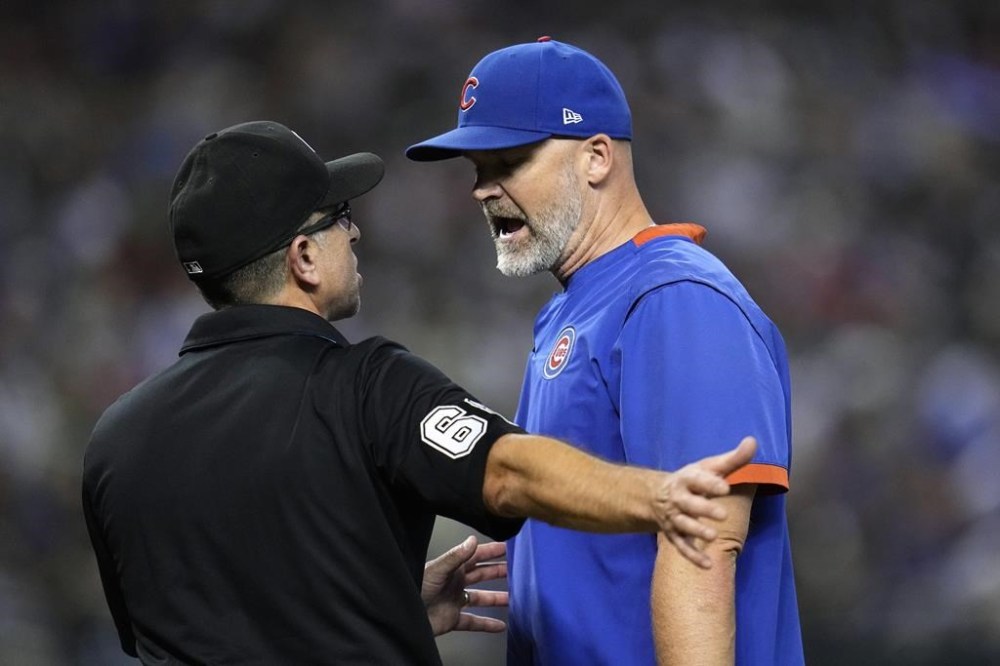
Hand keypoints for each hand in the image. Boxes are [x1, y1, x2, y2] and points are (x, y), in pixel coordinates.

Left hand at [422, 535, 508, 635]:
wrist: (404, 614)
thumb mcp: (437, 569)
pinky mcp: (453, 618)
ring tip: (514, 597)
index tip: (507, 547)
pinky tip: (500, 626)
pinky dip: (487, 624)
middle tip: (515, 569)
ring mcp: (455, 600)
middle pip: (481, 575)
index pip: (476, 556)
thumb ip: (456, 556)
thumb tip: (472, 540)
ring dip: (496, 597)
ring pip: (481, 597)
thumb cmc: (415, 587)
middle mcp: (455, 582)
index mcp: (452, 567)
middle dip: (498, 571)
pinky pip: (474, 621)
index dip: (491, 551)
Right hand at [655, 436, 756, 568]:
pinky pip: (682, 547)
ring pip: (684, 525)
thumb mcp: (709, 466)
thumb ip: (733, 459)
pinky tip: (708, 565)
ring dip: (697, 531)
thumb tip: (753, 441)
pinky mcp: (674, 534)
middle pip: (689, 505)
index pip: (698, 481)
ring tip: (713, 536)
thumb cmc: (692, 480)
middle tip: (722, 514)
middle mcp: (678, 499)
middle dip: (704, 509)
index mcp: (687, 479)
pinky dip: (693, 556)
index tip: (724, 487)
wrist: (656, 496)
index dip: (710, 484)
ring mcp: (674, 518)